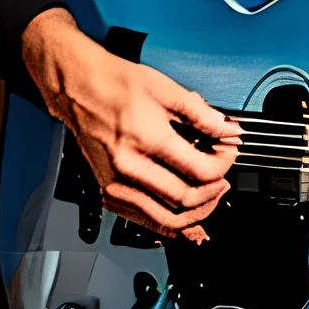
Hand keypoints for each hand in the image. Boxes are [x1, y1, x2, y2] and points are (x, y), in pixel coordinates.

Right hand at [22, 8, 240, 241]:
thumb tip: (230, 131)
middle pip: (186, 200)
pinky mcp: (108, 193)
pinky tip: (185, 216)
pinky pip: (144, 221)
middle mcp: (129, 168)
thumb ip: (203, 115)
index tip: (229, 152)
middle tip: (223, 176)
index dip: (224, 165)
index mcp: (147, 140)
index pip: (201, 171)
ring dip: (196, 214)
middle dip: (214, 192)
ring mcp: (116, 184)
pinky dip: (169, 224)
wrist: (79, 88)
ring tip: (209, 196)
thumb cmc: (116, 84)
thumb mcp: (167, 90)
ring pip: (166, 220)